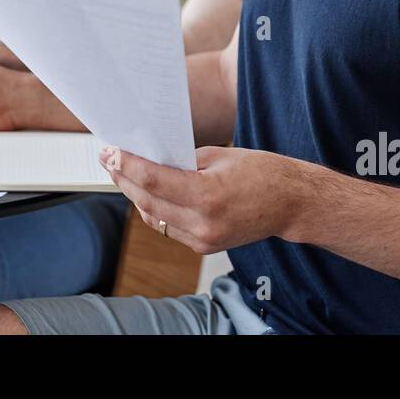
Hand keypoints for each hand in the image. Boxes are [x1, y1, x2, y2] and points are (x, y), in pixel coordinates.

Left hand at [100, 145, 299, 254]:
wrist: (291, 203)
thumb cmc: (263, 172)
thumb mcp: (219, 156)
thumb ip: (182, 160)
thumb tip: (150, 158)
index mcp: (208, 196)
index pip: (153, 180)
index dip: (126, 165)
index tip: (110, 152)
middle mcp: (203, 223)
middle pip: (146, 202)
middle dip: (123, 178)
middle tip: (108, 159)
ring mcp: (203, 239)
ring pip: (153, 218)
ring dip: (135, 195)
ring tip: (123, 172)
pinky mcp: (205, 246)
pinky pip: (168, 227)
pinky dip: (154, 210)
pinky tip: (148, 193)